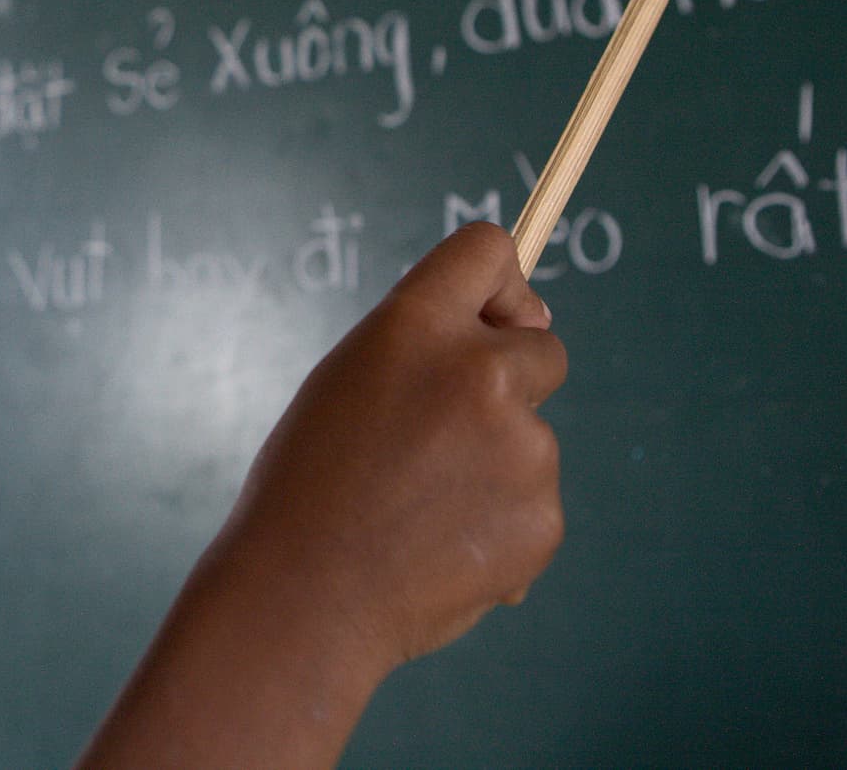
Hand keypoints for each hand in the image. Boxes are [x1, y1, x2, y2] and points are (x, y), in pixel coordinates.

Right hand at [76, 223, 566, 769]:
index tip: (488, 319)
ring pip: (534, 437)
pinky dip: (500, 522)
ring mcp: (520, 447)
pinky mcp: (543, 517)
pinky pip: (535, 503)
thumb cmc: (308, 485)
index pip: (489, 249)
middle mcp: (478, 371)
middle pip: (543, 346)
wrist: (303, 597)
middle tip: (441, 436)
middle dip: (511, 379)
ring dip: (495, 464)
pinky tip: (439, 547)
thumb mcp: (347, 379)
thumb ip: (425, 346)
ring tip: (418, 509)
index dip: (498, 285)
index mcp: (414, 326)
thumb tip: (527, 330)